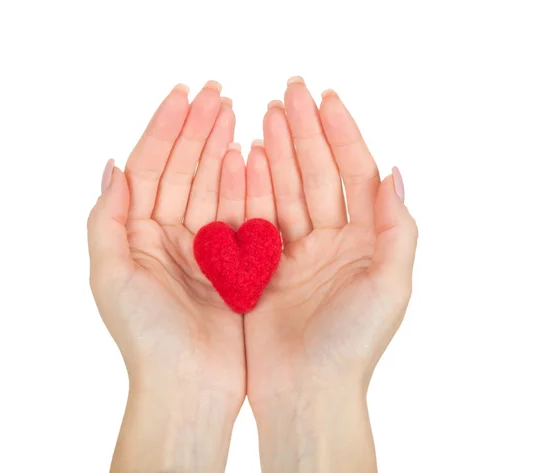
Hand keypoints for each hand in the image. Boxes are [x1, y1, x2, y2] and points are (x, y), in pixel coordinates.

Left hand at [87, 82, 246, 471]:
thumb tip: (111, 164)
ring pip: (212, 186)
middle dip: (197, 129)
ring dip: (221, 149)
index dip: (164, 129)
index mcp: (137, 234)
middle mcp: (169, 235)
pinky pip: (239, 214)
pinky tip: (250, 156)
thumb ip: (107, 218)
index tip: (183, 94)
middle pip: (183, 169)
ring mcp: (204, 247)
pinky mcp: (234, 262)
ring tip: (234, 114)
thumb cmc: (145, 336)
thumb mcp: (109, 275)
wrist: (190, 386)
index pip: (150, 168)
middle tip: (217, 92)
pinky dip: (244, 184)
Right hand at [244, 77, 417, 471]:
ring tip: (264, 115)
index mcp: (365, 241)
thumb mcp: (390, 285)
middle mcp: (332, 241)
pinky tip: (243, 158)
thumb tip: (396, 172)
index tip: (325, 98)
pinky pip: (257, 217)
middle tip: (288, 92)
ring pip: (285, 190)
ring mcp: (296, 252)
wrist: (305, 392)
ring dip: (276, 152)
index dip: (342, 134)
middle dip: (304, 132)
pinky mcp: (264, 267)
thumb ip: (399, 228)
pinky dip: (251, 187)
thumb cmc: (352, 344)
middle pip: (318, 174)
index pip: (354, 174)